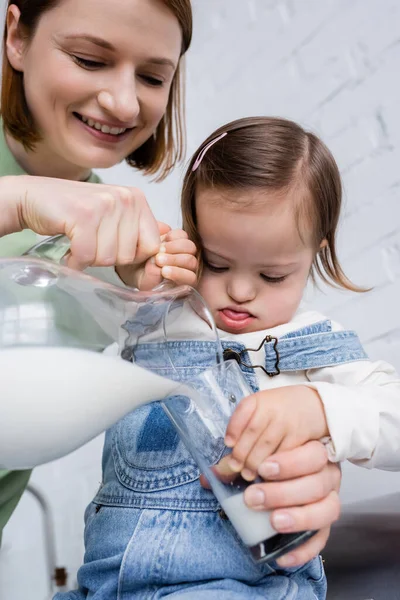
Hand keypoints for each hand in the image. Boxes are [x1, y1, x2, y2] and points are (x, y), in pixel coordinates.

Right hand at [2, 175, 159, 270]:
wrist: (33, 198)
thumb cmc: (74, 211)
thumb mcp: (112, 214)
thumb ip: (137, 225)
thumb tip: (168, 233)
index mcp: (137, 199)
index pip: (152, 246)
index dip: (132, 256)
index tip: (112, 247)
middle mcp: (125, 199)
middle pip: (129, 255)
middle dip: (107, 258)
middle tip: (90, 242)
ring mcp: (105, 205)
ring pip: (108, 258)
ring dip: (90, 259)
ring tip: (79, 242)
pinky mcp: (83, 216)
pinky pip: (87, 256)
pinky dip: (74, 260)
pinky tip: (69, 249)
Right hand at [128, 228, 197, 290]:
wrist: (135, 258)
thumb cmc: (141, 274)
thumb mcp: (143, 281)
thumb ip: (152, 278)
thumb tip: (158, 269)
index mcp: (182, 281)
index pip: (190, 278)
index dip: (179, 274)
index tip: (164, 271)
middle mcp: (186, 266)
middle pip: (191, 261)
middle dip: (175, 260)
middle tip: (158, 259)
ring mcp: (184, 251)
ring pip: (189, 247)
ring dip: (174, 248)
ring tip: (159, 249)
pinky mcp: (178, 237)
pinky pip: (182, 235)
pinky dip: (172, 236)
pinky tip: (161, 240)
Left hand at [203, 441, 340, 566]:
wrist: (286, 483)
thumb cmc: (272, 467)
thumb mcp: (256, 461)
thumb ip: (236, 466)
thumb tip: (208, 478)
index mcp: (313, 454)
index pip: (312, 455)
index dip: (291, 462)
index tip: (263, 468)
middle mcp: (327, 476)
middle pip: (317, 483)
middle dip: (284, 492)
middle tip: (254, 498)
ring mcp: (329, 501)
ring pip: (326, 510)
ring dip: (299, 517)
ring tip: (273, 522)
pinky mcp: (325, 526)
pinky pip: (321, 540)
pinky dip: (303, 550)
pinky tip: (283, 557)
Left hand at [225, 386, 328, 480]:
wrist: (314, 405)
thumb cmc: (279, 411)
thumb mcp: (260, 409)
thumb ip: (242, 426)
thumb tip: (221, 458)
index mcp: (259, 400)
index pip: (244, 410)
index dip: (234, 428)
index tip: (228, 443)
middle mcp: (273, 408)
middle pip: (253, 431)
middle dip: (242, 453)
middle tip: (236, 468)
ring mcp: (287, 422)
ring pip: (267, 445)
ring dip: (255, 462)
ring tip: (248, 475)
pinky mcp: (300, 436)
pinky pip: (283, 454)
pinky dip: (273, 465)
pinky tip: (267, 473)